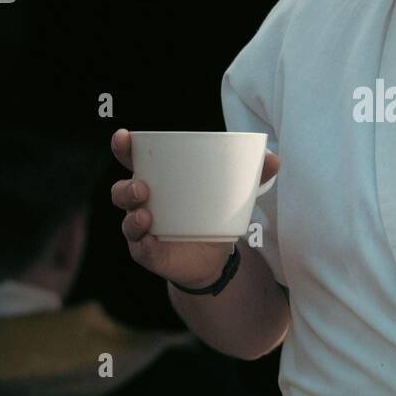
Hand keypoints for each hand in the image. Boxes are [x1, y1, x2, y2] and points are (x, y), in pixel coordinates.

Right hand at [110, 127, 280, 288]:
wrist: (215, 258)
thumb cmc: (214, 215)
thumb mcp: (232, 194)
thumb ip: (251, 175)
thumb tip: (274, 158)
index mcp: (159, 181)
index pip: (133, 161)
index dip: (123, 148)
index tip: (122, 137)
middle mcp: (144, 204)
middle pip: (122, 191)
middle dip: (126, 188)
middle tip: (142, 186)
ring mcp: (144, 231)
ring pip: (127, 222)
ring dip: (132, 217)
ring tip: (147, 215)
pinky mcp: (151, 254)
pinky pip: (141, 249)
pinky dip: (144, 245)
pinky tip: (151, 241)